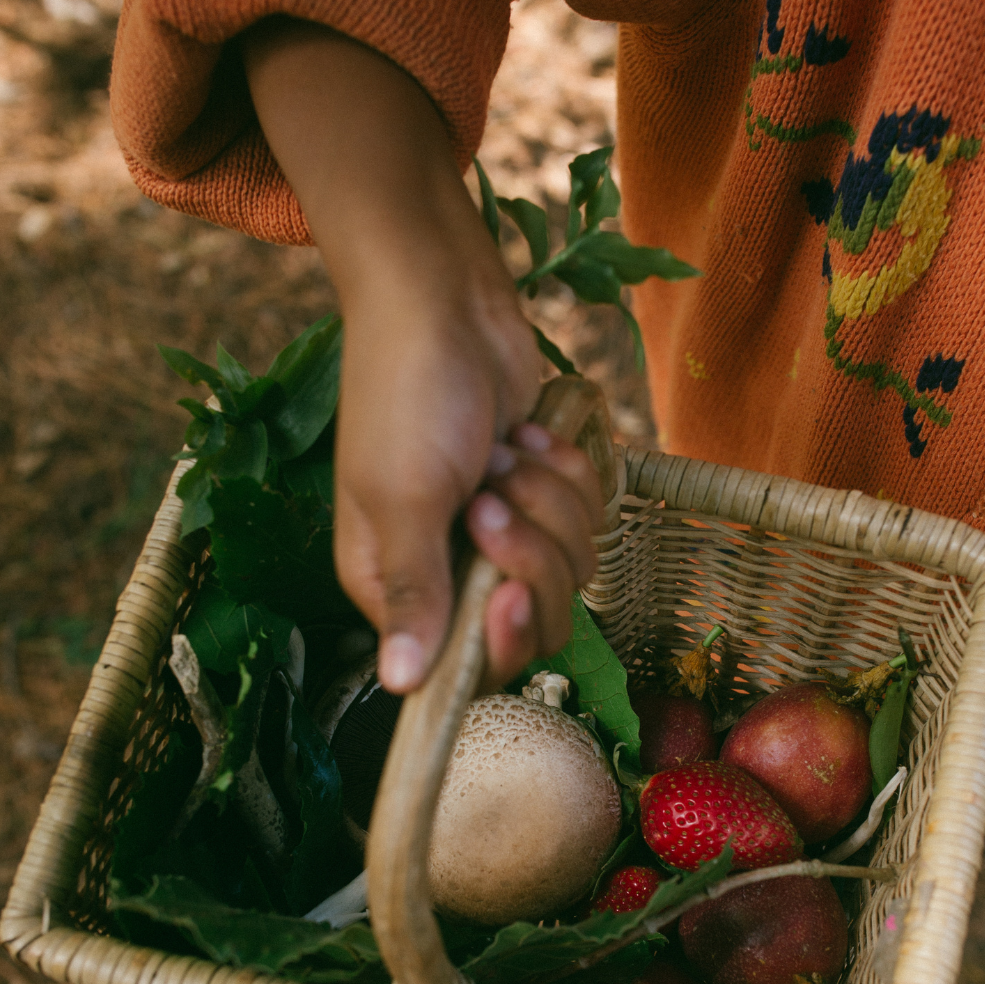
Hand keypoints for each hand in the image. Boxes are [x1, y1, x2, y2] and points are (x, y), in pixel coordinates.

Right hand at [242, 18, 603, 691]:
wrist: (446, 298)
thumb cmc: (407, 391)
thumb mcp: (403, 496)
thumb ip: (412, 592)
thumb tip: (399, 686)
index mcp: (395, 585)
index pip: (466, 663)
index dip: (499, 636)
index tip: (504, 591)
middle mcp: (447, 569)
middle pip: (533, 622)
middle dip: (533, 555)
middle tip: (496, 494)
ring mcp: (501, 531)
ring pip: (570, 568)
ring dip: (552, 503)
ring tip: (509, 452)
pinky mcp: (542, 493)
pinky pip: (589, 519)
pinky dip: (572, 474)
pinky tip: (532, 436)